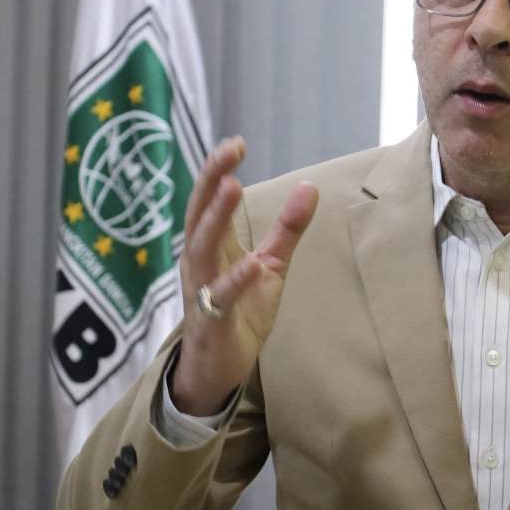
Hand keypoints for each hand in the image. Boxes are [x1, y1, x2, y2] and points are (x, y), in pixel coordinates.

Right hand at [171, 136, 318, 414]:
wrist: (220, 366)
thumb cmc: (241, 310)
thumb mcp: (271, 264)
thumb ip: (288, 229)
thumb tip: (310, 186)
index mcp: (211, 245)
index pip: (209, 200)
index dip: (217, 170)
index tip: (236, 142)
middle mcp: (199, 261)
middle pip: (199, 214)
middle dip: (210, 180)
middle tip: (228, 152)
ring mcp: (202, 289)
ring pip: (201, 248)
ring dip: (216, 217)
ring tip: (231, 186)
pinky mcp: (212, 320)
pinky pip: (220, 297)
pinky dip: (236, 280)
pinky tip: (253, 264)